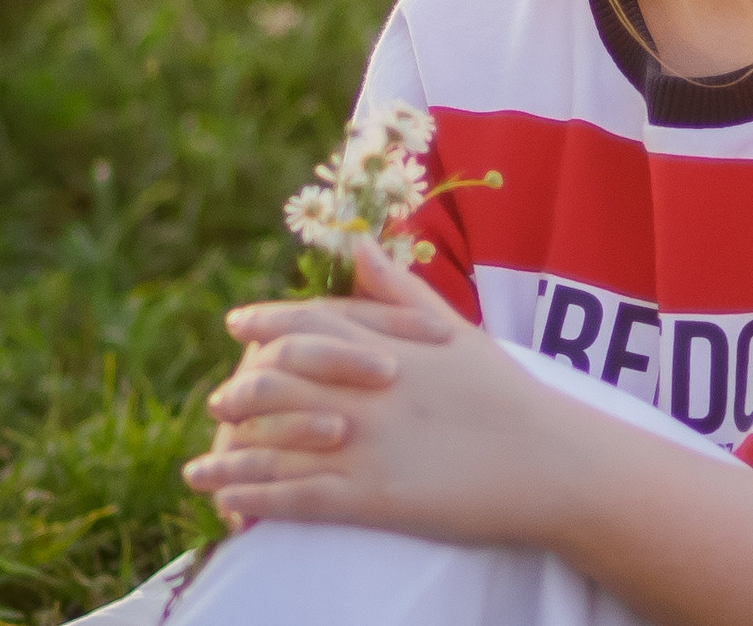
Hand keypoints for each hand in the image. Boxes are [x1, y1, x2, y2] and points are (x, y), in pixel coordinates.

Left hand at [185, 240, 590, 546]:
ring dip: (227, 456)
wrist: (552, 461)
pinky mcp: (371, 497)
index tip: (238, 323)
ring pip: (271, 445)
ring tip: (200, 466)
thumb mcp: (460, 333)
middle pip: (276, 383)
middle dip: (237, 392)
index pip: (310, 324)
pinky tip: (227, 505)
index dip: (266, 322)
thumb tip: (362, 246)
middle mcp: (368, 393)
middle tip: (219, 399)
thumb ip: (402, 294)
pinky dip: (251, 499)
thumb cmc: (511, 396)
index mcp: (390, 351)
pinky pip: (292, 498)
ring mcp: (366, 445)